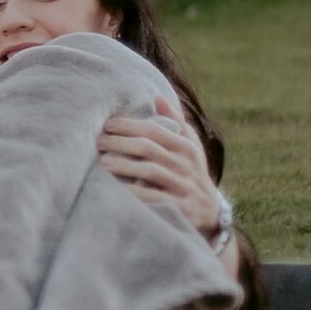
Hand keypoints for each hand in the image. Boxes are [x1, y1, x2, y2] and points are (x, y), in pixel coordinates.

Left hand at [97, 94, 222, 237]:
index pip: (154, 130)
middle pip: (148, 148)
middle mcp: (186, 164)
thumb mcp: (190, 147)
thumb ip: (176, 122)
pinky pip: (153, 197)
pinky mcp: (180, 207)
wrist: (211, 213)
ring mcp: (184, 186)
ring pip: (150, 171)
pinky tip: (116, 188)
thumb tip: (157, 96)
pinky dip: (133, 192)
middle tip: (99, 142)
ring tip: (102, 163)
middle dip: (121, 143)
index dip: (129, 125)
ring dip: (124, 165)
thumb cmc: (191, 173)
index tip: (108, 125)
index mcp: (186, 146)